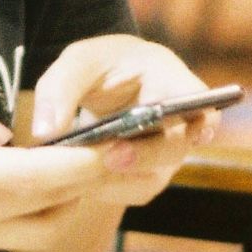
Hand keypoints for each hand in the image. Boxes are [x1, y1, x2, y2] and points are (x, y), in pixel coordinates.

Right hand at [0, 92, 110, 251]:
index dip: (98, 159)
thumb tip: (0, 135)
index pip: (57, 174)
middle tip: (108, 154)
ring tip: (58, 170)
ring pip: (39, 229)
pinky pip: (3, 234)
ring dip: (59, 203)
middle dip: (90, 183)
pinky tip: (0, 186)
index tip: (126, 142)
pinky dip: (19, 211)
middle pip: (61, 207)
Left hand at [29, 34, 218, 207]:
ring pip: (152, 177)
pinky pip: (132, 190)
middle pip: (174, 147)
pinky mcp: (147, 174)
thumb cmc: (100, 66)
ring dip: (117, 179)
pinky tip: (79, 180)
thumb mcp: (78, 62)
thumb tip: (47, 132)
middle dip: (144, 156)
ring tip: (81, 175)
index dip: (204, 120)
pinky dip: (106, 188)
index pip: (201, 103)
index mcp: (169, 79)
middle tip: (110, 157)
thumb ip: (59, 89)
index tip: (197, 132)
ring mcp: (165, 152)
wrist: (102, 84)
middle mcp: (177, 121)